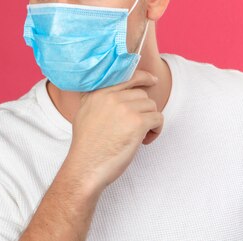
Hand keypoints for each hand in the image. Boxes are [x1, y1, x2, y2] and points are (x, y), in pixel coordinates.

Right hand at [65, 69, 162, 191]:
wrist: (86, 165)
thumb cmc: (86, 145)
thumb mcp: (84, 112)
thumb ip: (95, 98)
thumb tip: (109, 92)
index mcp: (98, 92)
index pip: (127, 76)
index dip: (143, 77)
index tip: (153, 81)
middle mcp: (111, 96)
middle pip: (142, 94)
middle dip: (144, 110)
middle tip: (136, 127)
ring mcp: (124, 108)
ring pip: (152, 106)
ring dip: (150, 121)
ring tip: (139, 136)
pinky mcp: (137, 122)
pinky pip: (158, 119)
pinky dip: (156, 130)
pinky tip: (144, 141)